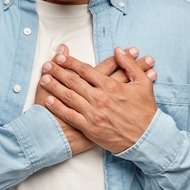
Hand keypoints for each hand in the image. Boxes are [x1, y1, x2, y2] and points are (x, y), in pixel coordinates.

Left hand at [39, 45, 157, 153]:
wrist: (146, 139)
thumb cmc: (145, 111)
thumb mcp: (143, 83)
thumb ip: (130, 65)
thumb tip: (119, 50)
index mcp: (110, 86)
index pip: (85, 70)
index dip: (70, 62)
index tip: (60, 57)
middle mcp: (100, 98)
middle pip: (73, 81)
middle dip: (58, 71)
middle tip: (47, 65)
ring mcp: (94, 114)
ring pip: (69, 96)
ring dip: (54, 87)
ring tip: (43, 79)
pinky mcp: (90, 128)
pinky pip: (70, 116)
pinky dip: (59, 107)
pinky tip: (50, 100)